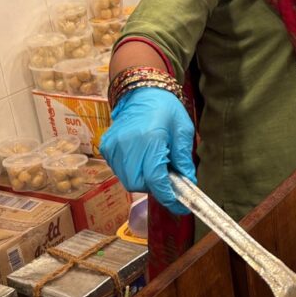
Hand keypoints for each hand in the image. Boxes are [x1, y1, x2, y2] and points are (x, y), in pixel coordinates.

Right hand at [99, 86, 195, 214]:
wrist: (141, 91)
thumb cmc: (166, 108)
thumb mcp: (183, 131)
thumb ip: (184, 159)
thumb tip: (189, 183)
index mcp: (150, 141)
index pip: (157, 180)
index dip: (169, 197)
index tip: (180, 205)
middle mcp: (128, 145)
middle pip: (139, 185)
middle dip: (155, 188)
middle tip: (168, 180)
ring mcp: (114, 147)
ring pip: (127, 180)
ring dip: (144, 180)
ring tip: (156, 166)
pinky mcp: (106, 147)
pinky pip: (119, 170)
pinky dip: (132, 171)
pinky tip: (143, 159)